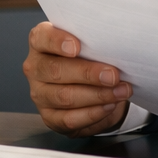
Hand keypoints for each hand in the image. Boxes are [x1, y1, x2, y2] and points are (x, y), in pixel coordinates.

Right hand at [23, 21, 132, 136]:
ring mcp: (39, 94)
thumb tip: (115, 42)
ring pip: (64, 96)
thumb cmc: (90, 54)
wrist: (93, 83)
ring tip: (120, 91)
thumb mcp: (91, 41)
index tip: (77, 47)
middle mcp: (36, 67)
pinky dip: (92, 113)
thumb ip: (94, 39)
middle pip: (56, 70)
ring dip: (97, 95)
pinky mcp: (49, 116)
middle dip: (88, 73)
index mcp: (41, 42)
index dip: (57, 41)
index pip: (42, 38)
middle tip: (113, 75)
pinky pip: (69, 119)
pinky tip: (109, 106)